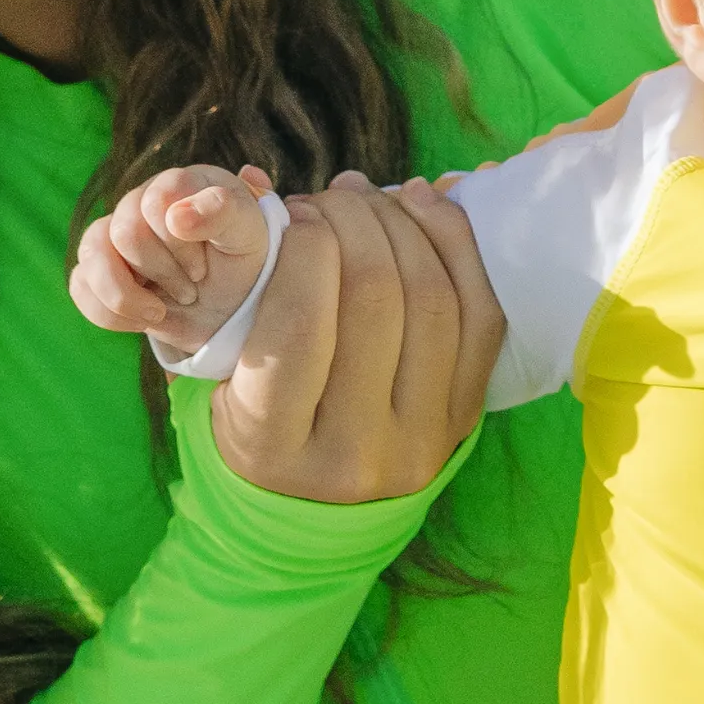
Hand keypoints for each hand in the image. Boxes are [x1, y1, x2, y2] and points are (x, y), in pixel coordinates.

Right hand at [70, 162, 275, 356]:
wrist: (230, 306)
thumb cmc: (242, 263)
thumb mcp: (248, 235)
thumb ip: (223, 212)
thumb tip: (176, 216)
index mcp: (177, 184)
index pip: (157, 202)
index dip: (177, 244)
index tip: (203, 269)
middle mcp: (140, 202)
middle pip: (125, 233)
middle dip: (161, 272)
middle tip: (192, 290)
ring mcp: (114, 235)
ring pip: (92, 256)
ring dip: (127, 296)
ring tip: (158, 313)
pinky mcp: (100, 269)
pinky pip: (80, 285)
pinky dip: (109, 313)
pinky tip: (141, 320)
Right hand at [207, 173, 505, 503]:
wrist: (314, 506)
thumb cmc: (253, 423)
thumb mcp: (224, 381)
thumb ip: (248, 302)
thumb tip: (279, 196)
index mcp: (274, 446)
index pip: (299, 328)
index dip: (305, 250)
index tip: (296, 213)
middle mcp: (357, 454)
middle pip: (376, 303)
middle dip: (355, 223)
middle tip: (331, 197)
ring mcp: (423, 441)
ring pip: (433, 302)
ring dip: (403, 225)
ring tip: (369, 196)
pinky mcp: (464, 420)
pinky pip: (479, 316)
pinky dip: (456, 247)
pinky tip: (423, 205)